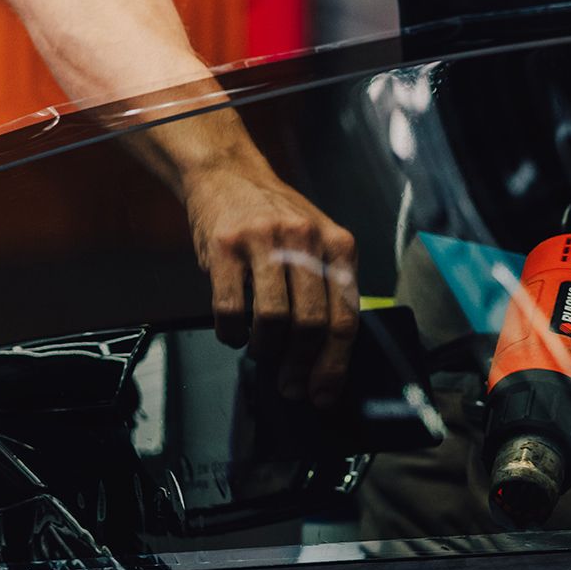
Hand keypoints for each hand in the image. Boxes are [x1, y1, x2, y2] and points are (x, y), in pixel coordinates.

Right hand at [184, 166, 358, 406]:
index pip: (345, 318)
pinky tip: (234, 334)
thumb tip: (327, 358)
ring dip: (266, 350)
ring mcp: (264, 241)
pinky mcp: (225, 246)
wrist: (229, 175)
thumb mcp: (317, 244)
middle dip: (301, 366)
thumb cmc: (276, 219)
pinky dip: (232, 333)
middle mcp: (305, 241)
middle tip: (290, 385)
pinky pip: (231, 307)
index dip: (335, 365)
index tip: (324, 393)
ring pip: (274, 319)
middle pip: (312, 324)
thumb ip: (328, 290)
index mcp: (338, 246)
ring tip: (261, 352)